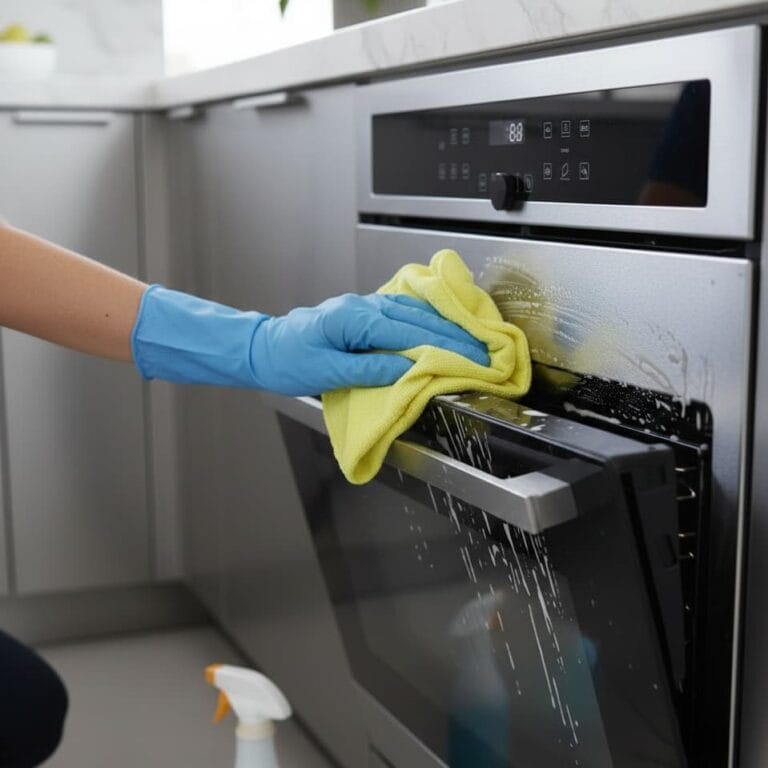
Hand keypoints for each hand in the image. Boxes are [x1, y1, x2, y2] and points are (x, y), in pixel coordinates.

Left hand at [249, 293, 488, 394]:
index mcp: (353, 319)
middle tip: (483, 349)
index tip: (471, 357)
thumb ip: (369, 369)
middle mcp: (361, 306)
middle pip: (417, 318)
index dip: (443, 346)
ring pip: (412, 310)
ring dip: (443, 324)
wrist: (263, 348)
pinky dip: (425, 318)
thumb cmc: (288, 362)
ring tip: (471, 337)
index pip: (409, 333)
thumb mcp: (327, 372)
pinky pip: (401, 311)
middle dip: (453, 333)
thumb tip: (407, 369)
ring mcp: (362, 306)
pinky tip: (439, 323)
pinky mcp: (362, 312)